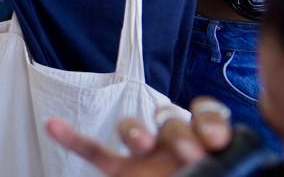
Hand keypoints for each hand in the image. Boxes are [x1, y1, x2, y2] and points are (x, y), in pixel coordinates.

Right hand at [45, 97, 233, 175]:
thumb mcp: (229, 171)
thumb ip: (229, 161)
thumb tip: (224, 151)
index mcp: (206, 143)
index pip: (207, 112)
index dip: (209, 120)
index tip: (215, 140)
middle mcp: (176, 143)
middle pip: (169, 117)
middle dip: (179, 131)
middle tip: (191, 154)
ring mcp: (147, 156)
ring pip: (133, 127)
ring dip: (135, 131)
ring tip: (142, 145)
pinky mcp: (122, 170)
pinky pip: (95, 151)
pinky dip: (73, 138)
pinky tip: (53, 125)